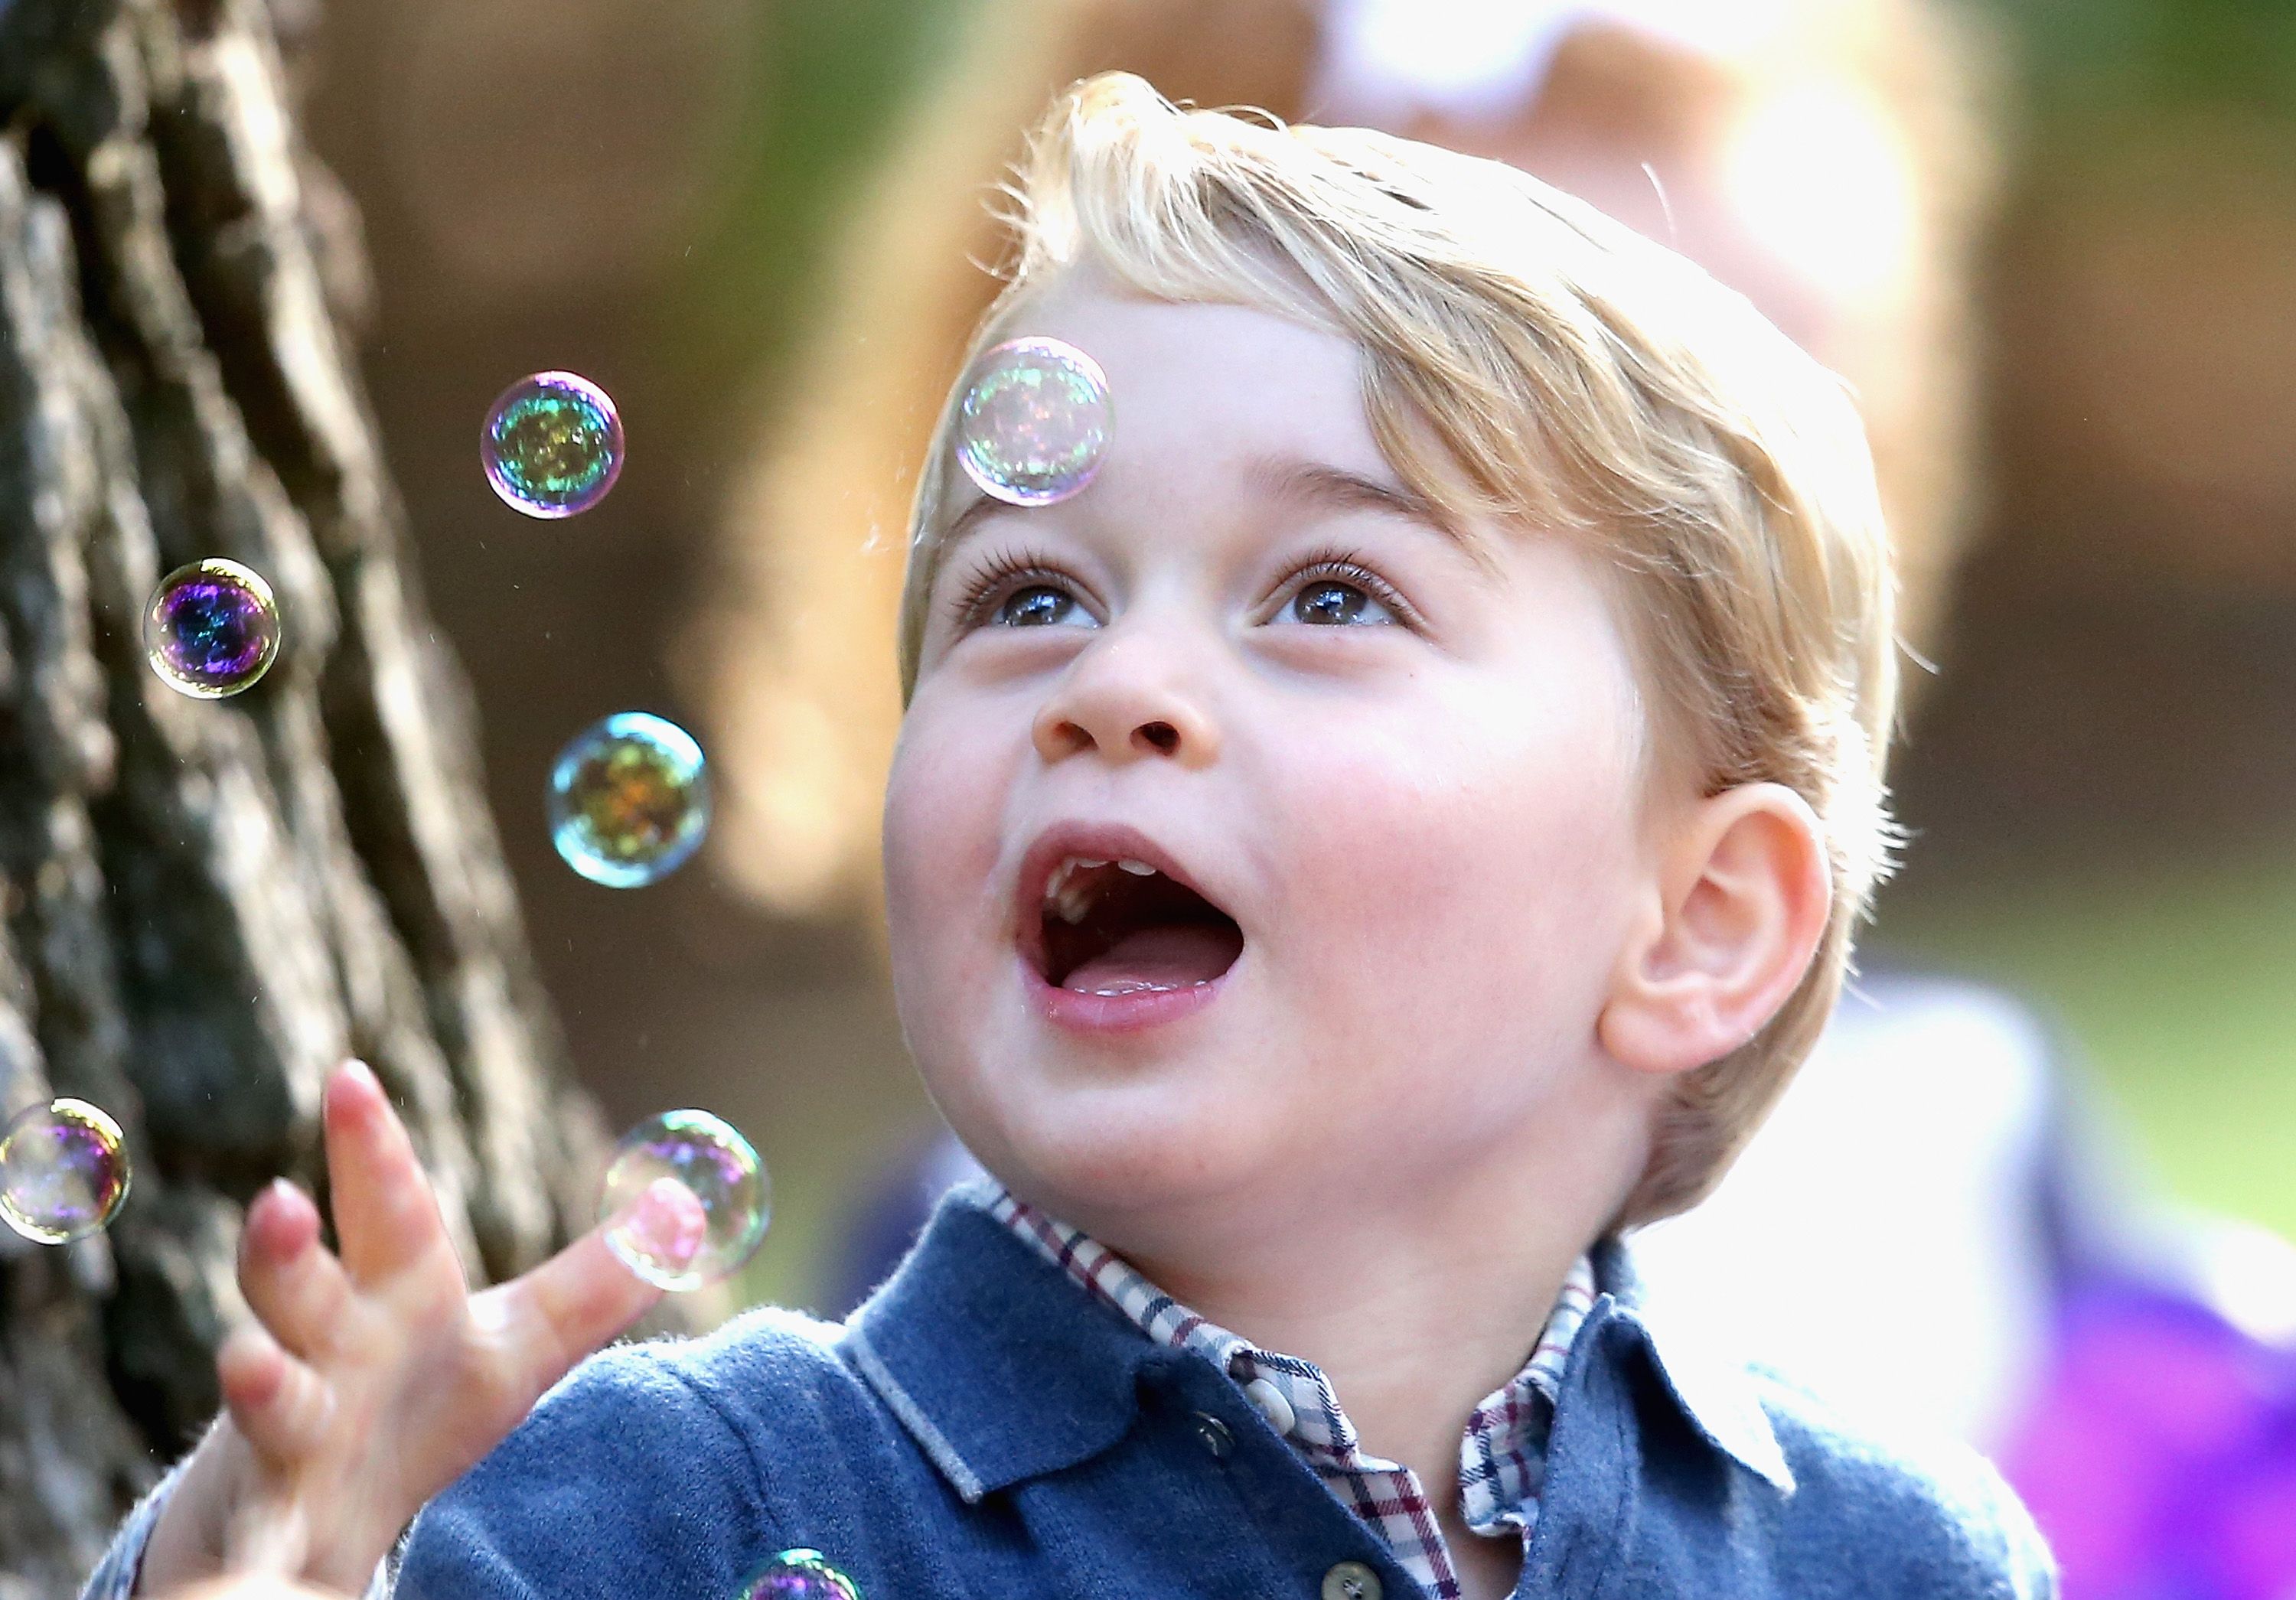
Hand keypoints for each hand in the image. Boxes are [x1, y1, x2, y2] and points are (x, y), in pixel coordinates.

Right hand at [139, 1060, 703, 1593]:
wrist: (322, 1513)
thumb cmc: (419, 1405)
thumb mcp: (518, 1345)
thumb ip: (594, 1285)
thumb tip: (688, 1216)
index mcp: (393, 1295)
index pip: (387, 1209)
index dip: (372, 1146)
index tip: (351, 1076)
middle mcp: (326, 1349)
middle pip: (300, 1287)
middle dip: (284, 1248)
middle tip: (280, 1202)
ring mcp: (289, 1431)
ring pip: (266, 1396)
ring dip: (257, 1377)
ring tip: (247, 1363)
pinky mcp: (274, 1517)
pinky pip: (262, 1532)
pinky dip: (256, 1550)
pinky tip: (256, 1564)